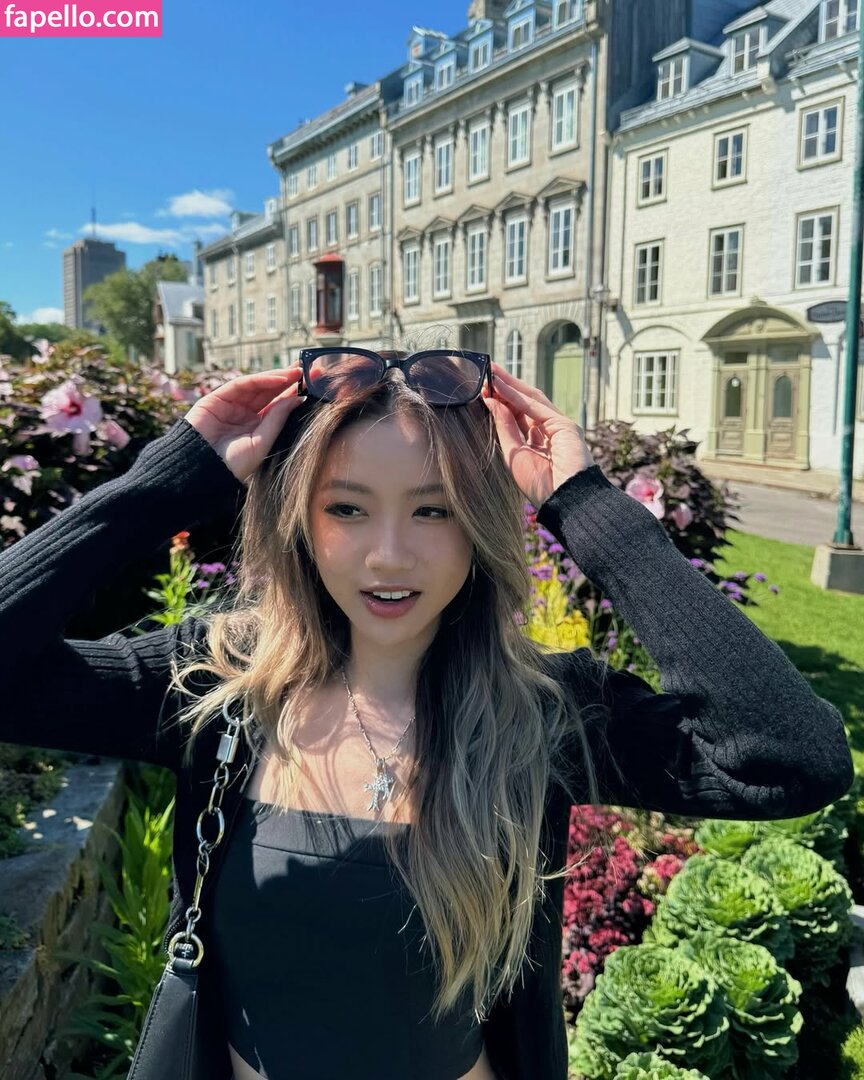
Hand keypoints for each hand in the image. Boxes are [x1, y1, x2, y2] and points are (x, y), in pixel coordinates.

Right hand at [184, 365, 304, 483]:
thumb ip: (277, 419)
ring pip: (258, 385)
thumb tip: (298, 399)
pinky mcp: (218, 397)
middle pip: (271, 392)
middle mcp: (246, 414)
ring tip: (298, 371)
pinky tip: (279, 378)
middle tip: (311, 370)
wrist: (201, 470)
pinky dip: (260, 379)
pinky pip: (242, 384)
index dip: (295, 394)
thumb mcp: (261, 442)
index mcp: (257, 427)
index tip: (315, 385)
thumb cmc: (232, 464)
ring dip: (278, 377)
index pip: (279, 406)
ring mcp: (232, 404)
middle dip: (290, 380)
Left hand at [481, 363, 594, 506]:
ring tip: (491, 373)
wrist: (563, 499)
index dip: (500, 402)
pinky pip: (535, 406)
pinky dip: (516, 395)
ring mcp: (557, 426)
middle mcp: (547, 431)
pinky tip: (501, 387)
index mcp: (536, 442)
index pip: (516, 416)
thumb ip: (504, 427)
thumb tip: (492, 402)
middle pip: (523, 404)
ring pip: (530, 399)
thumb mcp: (514, 453)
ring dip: (510, 385)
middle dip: (505, 388)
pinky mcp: (563, 424)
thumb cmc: (540, 485)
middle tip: (486, 372)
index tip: (483, 391)